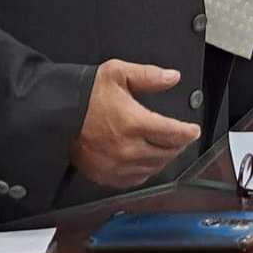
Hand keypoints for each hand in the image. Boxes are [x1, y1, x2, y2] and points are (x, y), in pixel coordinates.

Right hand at [70, 60, 200, 187]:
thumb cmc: (87, 94)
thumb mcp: (118, 73)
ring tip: (168, 148)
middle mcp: (127, 148)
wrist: (58, 114)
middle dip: (178, 145)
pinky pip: (134, 179)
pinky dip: (146, 172)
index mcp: (134, 123)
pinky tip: (148, 163)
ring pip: (152, 168)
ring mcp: (116, 165)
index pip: (172, 133)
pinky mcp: (105, 175)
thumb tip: (173, 77)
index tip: (194, 131)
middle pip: (166, 153)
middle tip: (183, 137)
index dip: (188, 132)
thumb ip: (149, 75)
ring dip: (164, 159)